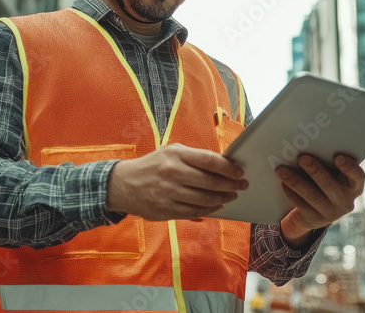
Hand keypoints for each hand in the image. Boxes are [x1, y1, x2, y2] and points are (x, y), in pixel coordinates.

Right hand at [106, 143, 247, 219]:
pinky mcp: (166, 210)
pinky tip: (216, 206)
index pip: (210, 160)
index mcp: (176, 155)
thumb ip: (194, 157)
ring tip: (230, 196)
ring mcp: (169, 193)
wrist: (123, 184)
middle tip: (241, 185)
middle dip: (230, 185)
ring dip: (222, 199)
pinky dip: (209, 210)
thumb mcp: (170, 152)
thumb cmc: (153, 165)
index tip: (239, 172)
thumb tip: (222, 165)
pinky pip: (194, 212)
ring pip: (204, 199)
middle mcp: (172, 173)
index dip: (229, 168)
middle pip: (210, 182)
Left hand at [275, 154, 364, 244]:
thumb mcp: (335, 175)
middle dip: (316, 171)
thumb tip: (308, 147)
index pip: (357, 176)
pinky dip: (291, 192)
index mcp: (354, 186)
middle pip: (330, 186)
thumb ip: (329, 163)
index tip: (338, 157)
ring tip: (282, 170)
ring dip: (296, 181)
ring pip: (313, 196)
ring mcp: (331, 213)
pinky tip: (283, 182)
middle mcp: (346, 201)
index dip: (349, 167)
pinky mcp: (315, 219)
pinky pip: (301, 205)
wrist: (321, 210)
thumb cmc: (329, 181)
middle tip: (302, 158)